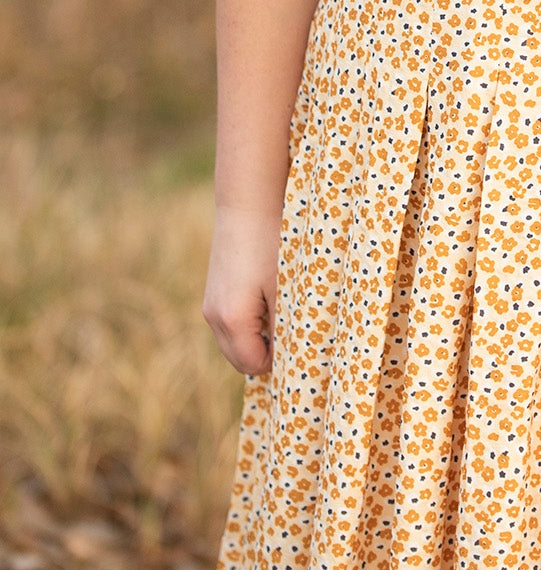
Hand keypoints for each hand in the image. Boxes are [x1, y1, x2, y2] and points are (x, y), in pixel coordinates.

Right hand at [201, 207, 282, 374]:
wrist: (246, 205)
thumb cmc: (271, 243)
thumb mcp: (285, 287)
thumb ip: (286, 327)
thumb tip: (293, 356)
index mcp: (232, 320)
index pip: (254, 365)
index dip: (280, 360)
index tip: (300, 341)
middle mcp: (214, 318)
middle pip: (241, 361)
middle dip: (266, 353)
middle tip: (293, 329)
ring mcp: (210, 306)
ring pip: (234, 343)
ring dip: (257, 339)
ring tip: (281, 310)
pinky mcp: (213, 294)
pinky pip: (230, 325)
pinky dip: (248, 324)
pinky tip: (267, 299)